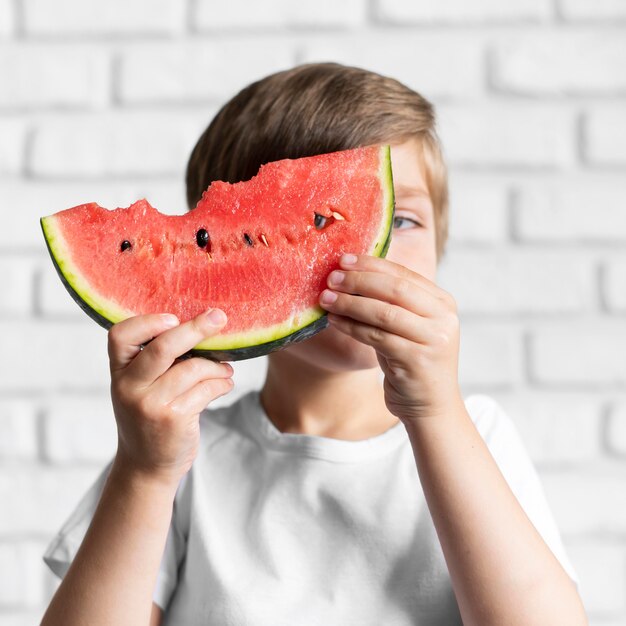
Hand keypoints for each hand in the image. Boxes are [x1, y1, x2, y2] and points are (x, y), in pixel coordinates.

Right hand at [108, 309, 233, 485]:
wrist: (146, 467)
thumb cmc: (148, 416)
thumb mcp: (138, 388)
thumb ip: (154, 361)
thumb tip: (200, 325)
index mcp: (119, 373)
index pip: (120, 335)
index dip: (147, 322)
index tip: (173, 318)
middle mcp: (129, 387)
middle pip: (163, 347)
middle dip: (195, 329)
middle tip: (218, 318)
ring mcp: (151, 405)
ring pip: (193, 368)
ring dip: (216, 366)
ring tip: (224, 369)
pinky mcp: (174, 419)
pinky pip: (207, 389)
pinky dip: (222, 383)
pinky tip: (225, 384)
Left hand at [319, 254, 462, 422]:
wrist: (431, 406)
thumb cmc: (411, 362)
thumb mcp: (408, 327)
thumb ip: (391, 303)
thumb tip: (350, 275)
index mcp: (443, 302)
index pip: (404, 274)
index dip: (372, 265)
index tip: (343, 260)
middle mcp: (443, 317)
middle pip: (395, 289)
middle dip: (359, 281)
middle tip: (331, 278)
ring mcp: (433, 339)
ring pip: (383, 312)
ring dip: (350, 303)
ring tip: (326, 299)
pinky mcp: (416, 359)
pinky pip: (376, 336)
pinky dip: (351, 326)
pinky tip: (334, 321)